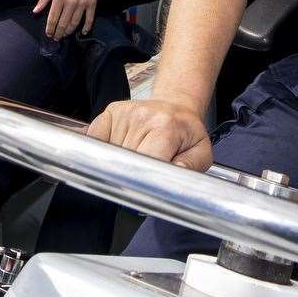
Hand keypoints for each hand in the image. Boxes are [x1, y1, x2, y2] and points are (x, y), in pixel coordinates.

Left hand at [33, 0, 103, 38]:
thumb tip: (35, 11)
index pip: (52, 18)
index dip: (50, 28)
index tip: (48, 34)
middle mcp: (70, 2)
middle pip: (63, 23)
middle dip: (58, 33)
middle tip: (56, 38)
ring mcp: (82, 4)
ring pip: (74, 23)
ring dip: (69, 31)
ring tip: (65, 35)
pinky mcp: (92, 3)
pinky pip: (89, 18)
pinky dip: (87, 27)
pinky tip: (84, 32)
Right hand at [87, 98, 212, 170]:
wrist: (176, 108)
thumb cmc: (187, 134)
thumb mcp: (201, 153)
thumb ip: (189, 168)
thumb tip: (170, 181)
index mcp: (166, 127)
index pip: (145, 161)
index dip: (144, 179)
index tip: (145, 188)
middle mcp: (143, 117)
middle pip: (125, 161)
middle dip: (133, 173)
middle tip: (145, 172)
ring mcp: (125, 113)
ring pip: (110, 153)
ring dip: (120, 162)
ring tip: (138, 155)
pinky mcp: (111, 112)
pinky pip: (96, 139)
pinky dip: (105, 151)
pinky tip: (121, 148)